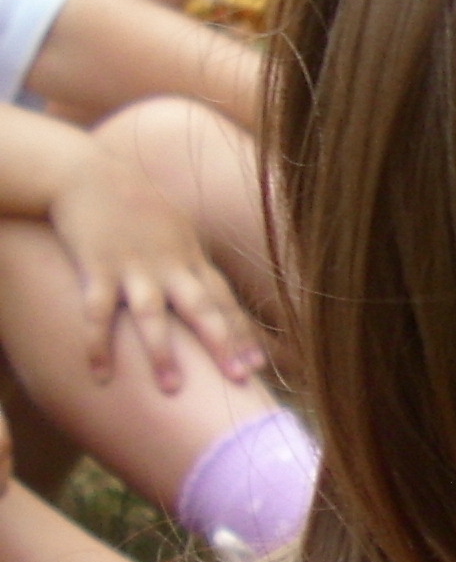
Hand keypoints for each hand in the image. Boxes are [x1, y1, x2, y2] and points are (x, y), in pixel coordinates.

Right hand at [43, 149, 264, 390]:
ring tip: (172, 388)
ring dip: (163, 352)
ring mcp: (133, 267)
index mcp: (191, 260)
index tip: (261, 365)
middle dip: (222, 344)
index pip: (225, 301)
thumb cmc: (134, 204)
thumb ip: (191, 263)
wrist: (88, 173)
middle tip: (240, 380)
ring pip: (153, 315)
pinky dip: (97, 344)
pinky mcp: (96, 267)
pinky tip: (99, 375)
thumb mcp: (176, 230)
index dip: (243, 333)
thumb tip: (209, 293)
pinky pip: (96, 312)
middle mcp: (169, 266)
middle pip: (203, 309)